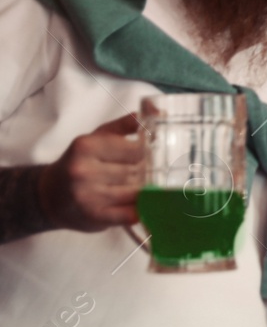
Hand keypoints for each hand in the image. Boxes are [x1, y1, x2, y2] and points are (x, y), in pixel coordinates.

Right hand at [38, 114, 142, 230]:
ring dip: (143, 192)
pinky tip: (140, 206)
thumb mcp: (98, 137)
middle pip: (136, 171)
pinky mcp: (94, 217)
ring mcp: (88, 195)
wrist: (50, 196)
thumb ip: (127, 124)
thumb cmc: (79, 162)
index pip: (135, 149)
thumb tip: (156, 109)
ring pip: (136, 192)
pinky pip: (130, 214)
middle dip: (145, 174)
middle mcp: (83, 170)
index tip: (148, 156)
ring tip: (139, 188)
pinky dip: (140, 211)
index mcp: (86, 146)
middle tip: (144, 174)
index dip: (146, 154)